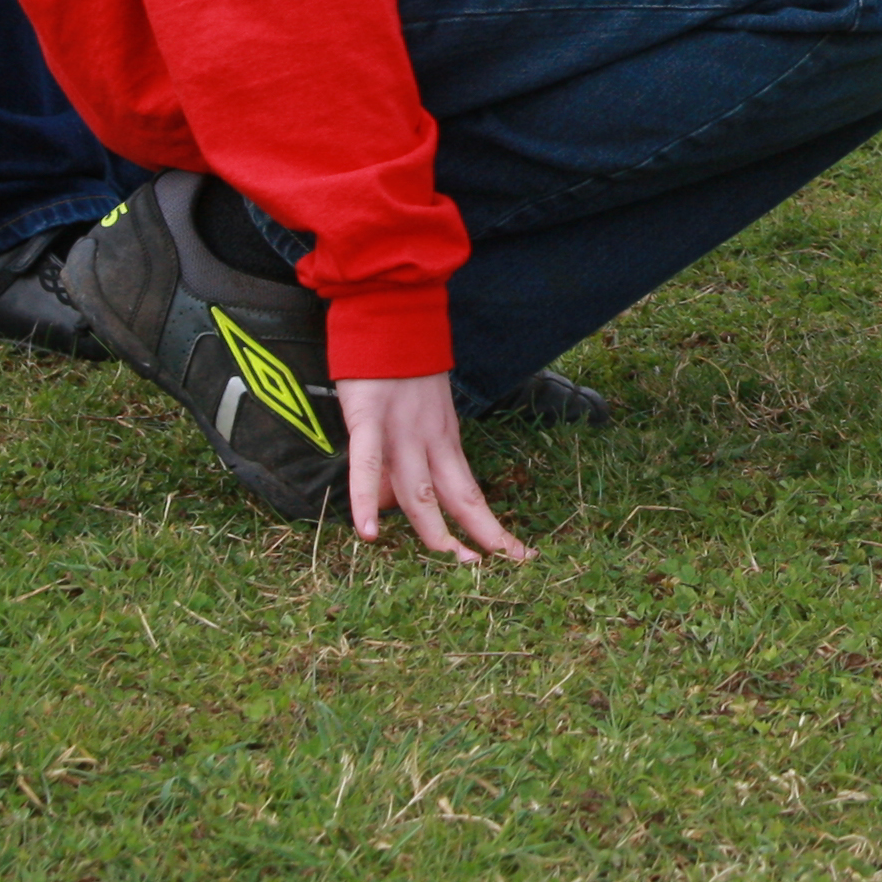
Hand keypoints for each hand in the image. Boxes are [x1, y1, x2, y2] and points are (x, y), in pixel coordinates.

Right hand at [336, 372, 533, 563]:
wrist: (391, 313)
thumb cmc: (402, 366)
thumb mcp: (423, 413)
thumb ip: (421, 451)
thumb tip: (410, 493)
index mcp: (444, 440)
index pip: (470, 494)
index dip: (489, 527)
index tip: (515, 555)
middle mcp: (429, 441)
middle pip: (455, 498)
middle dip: (475, 536)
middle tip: (495, 567)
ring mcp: (400, 431)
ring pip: (419, 491)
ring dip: (434, 531)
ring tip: (454, 563)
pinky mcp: (368, 419)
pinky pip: (366, 465)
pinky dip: (365, 500)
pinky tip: (370, 533)